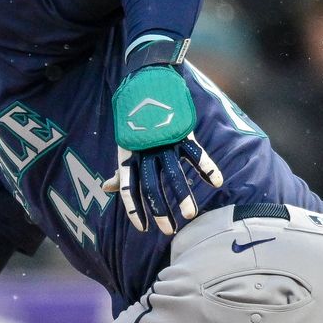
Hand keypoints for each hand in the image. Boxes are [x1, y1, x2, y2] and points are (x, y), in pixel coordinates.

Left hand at [103, 135, 223, 235]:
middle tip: (168, 230)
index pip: (128, 188)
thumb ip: (121, 170)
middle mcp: (146, 154)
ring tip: (190, 215)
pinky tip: (216, 183)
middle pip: (151, 186)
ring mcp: (165, 145)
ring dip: (182, 196)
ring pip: (174, 174)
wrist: (147, 92)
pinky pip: (196, 153)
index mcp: (129, 158)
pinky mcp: (182, 135)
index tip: (142, 228)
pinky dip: (207, 167)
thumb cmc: (137, 129)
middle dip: (159, 210)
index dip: (133, 208)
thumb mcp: (126, 148)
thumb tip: (106, 188)